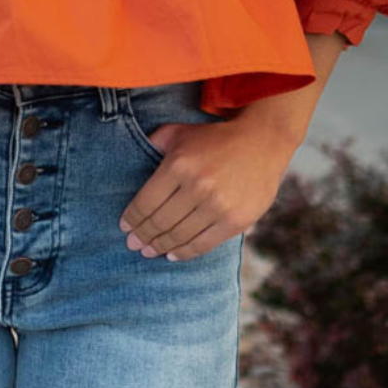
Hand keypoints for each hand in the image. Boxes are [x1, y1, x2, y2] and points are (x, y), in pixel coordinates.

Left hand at [118, 115, 299, 259]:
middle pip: (160, 221)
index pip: (146, 202)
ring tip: (149, 251)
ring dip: (160, 246)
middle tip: (133, 245)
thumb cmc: (215, 139)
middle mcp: (197, 186)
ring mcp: (218, 205)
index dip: (132, 219)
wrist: (262, 142)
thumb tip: (132, 154)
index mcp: (179, 165)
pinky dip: (185, 252)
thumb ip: (155, 142)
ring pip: (180, 235)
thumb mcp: (181, 132)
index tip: (125, 228)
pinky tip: (172, 254)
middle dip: (142, 236)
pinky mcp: (236, 220)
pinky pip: (204, 243)